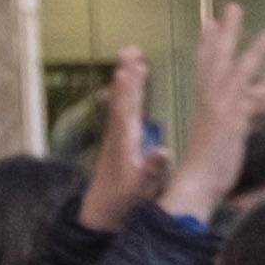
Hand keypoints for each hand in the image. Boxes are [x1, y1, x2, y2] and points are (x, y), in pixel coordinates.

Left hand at [72, 54, 160, 229]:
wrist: (100, 214)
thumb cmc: (122, 202)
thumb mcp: (141, 190)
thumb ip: (151, 171)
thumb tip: (164, 150)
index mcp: (124, 144)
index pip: (125, 111)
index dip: (128, 90)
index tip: (128, 69)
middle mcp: (118, 135)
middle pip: (122, 99)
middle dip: (127, 75)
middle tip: (129, 50)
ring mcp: (117, 137)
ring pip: (122, 101)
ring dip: (127, 79)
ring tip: (132, 58)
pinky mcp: (119, 140)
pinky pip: (124, 109)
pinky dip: (129, 93)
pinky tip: (133, 84)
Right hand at [170, 0, 264, 216]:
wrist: (196, 186)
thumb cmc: (203, 170)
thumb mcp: (212, 140)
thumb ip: (222, 124)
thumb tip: (230, 121)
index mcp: (203, 104)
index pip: (204, 66)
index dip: (208, 43)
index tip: (211, 22)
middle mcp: (210, 101)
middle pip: (218, 59)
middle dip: (227, 32)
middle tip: (233, 8)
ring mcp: (221, 110)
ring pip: (238, 72)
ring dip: (255, 50)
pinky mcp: (233, 123)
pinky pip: (252, 99)